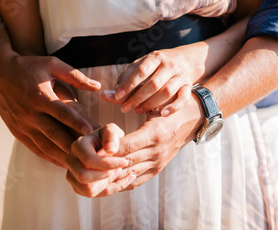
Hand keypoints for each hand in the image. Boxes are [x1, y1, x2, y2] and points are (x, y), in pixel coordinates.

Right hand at [0, 51, 101, 166]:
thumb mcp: (52, 65)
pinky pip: (35, 148)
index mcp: (40, 97)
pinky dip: (49, 157)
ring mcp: (22, 124)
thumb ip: (75, 76)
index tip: (92, 131)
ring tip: (81, 163)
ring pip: (45, 145)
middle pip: (55, 134)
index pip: (63, 113)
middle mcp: (30, 113)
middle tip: (91, 153)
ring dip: (63, 155)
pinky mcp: (17, 131)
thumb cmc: (28, 66)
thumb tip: (97, 86)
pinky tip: (63, 162)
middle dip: (74, 145)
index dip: (78, 123)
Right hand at [65, 124, 134, 196]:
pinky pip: (93, 195)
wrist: (104, 147)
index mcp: (77, 146)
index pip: (89, 160)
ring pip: (87, 190)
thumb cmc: (108, 138)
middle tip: (118, 168)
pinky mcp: (78, 186)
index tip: (124, 161)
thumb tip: (110, 150)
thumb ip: (111, 135)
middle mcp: (71, 161)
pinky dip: (109, 190)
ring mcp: (72, 175)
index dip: (108, 164)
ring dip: (106, 184)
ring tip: (117, 173)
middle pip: (83, 177)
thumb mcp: (111, 131)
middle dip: (105, 175)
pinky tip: (121, 181)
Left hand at [66, 94, 204, 195]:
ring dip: (110, 177)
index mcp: (155, 133)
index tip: (90, 150)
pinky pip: (137, 180)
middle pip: (126, 162)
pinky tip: (106, 181)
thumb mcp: (151, 101)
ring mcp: (159, 162)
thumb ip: (127, 101)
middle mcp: (158, 150)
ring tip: (90, 175)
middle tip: (84, 166)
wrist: (193, 119)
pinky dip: (121, 182)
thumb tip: (105, 94)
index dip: (108, 150)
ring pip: (130, 174)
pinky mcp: (158, 169)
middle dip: (105, 166)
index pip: (126, 146)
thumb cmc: (169, 106)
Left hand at [101, 48, 202, 116]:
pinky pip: (183, 99)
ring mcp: (180, 76)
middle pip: (154, 84)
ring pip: (167, 92)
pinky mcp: (188, 87)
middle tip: (124, 109)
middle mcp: (170, 65)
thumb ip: (122, 82)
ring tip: (138, 111)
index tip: (117, 97)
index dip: (128, 85)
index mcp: (155, 57)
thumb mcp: (137, 69)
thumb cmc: (152, 69)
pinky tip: (161, 114)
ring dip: (151, 104)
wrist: (181, 62)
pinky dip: (173, 107)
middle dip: (138, 98)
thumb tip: (105, 95)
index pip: (141, 71)